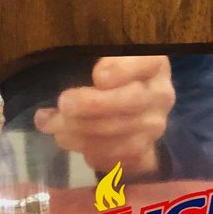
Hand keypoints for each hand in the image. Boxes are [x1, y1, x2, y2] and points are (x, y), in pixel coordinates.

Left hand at [34, 56, 175, 176]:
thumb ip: (86, 56)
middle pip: (133, 100)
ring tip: (52, 124)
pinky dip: (89, 151)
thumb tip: (63, 63)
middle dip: (93, 105)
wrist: (122, 113)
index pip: (148, 61)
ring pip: (123, 133)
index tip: (98, 75)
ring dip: (82, 132)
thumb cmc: (105, 77)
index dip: (123, 70)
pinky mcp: (144, 151)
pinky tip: (67, 139)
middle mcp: (161, 94)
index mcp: (153, 63)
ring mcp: (155, 126)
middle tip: (64, 103)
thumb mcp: (97, 58)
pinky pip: (118, 157)